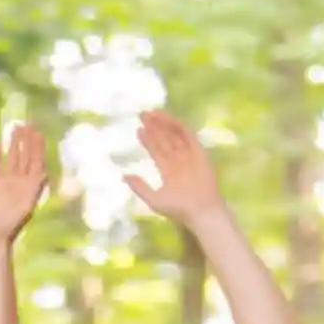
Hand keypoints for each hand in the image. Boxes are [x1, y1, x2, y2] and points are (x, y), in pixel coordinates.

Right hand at [0, 126, 47, 246]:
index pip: (36, 161)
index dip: (38, 146)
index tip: (38, 132)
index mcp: (30, 186)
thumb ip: (35, 189)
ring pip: (12, 157)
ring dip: (14, 143)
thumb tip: (45, 172)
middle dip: (28, 140)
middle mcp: (20, 182)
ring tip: (15, 127)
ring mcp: (6, 182)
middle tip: (28, 122)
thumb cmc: (9, 226)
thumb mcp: (25, 207)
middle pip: (26, 156)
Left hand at [124, 109, 222, 223]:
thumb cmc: (178, 209)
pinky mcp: (199, 151)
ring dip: (163, 123)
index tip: (138, 130)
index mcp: (168, 171)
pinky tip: (166, 118)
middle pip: (164, 140)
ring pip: (174, 134)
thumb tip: (124, 176)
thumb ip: (139, 187)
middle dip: (153, 127)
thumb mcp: (153, 199)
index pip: (156, 151)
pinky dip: (177, 125)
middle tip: (142, 114)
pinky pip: (187, 134)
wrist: (199, 210)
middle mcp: (178, 160)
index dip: (147, 140)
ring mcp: (188, 155)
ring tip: (151, 113)